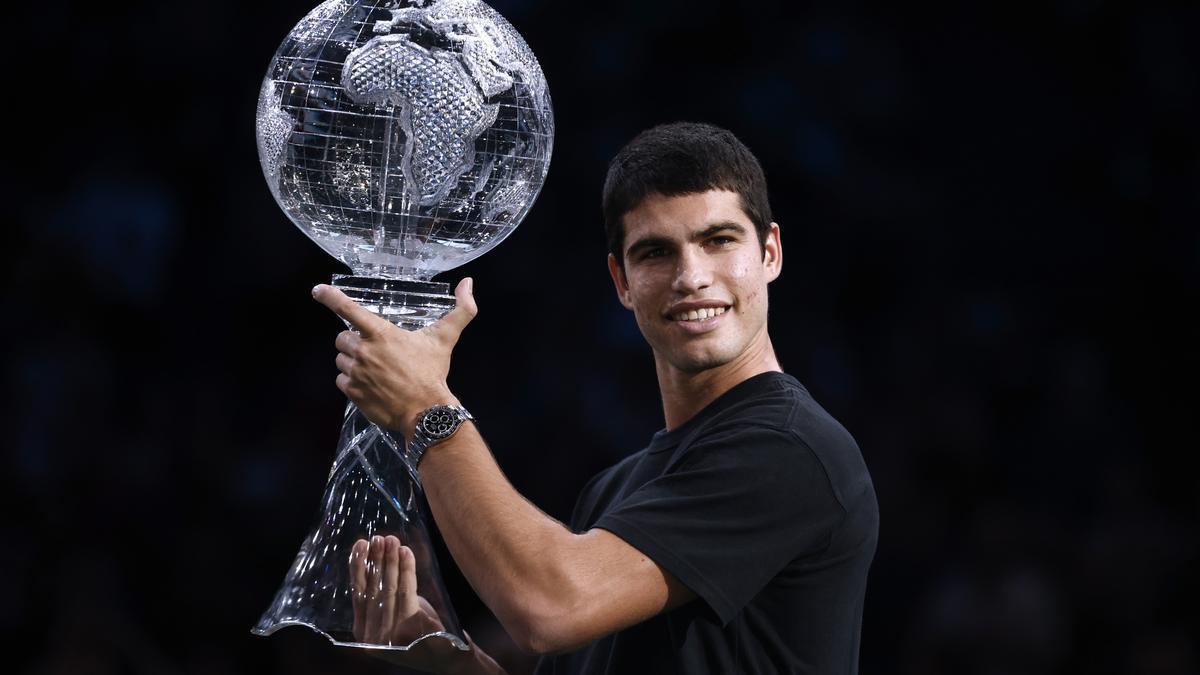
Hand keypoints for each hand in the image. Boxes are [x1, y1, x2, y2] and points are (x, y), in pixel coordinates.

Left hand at [313, 278, 477, 431]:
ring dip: (353, 362)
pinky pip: (342, 381)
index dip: (330, 296)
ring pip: (341, 360)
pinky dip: (352, 381)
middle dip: (354, 342)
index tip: (318, 291)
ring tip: (375, 370)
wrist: (425, 411)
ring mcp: (355, 373)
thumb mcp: (446, 338)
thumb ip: (460, 309)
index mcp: (380, 333)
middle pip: (342, 337)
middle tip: (374, 351)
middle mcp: (363, 351)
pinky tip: (370, 385)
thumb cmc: (432, 372)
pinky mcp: (352, 392)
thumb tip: (468, 283)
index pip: (348, 308)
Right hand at [350, 535, 487, 672]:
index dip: (358, 568)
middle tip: (378, 538)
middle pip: (373, 590)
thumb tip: (379, 559)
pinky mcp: (409, 629)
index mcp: (363, 633)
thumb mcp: (396, 614)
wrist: (447, 657)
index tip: (360, 545)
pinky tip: (407, 552)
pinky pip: (407, 592)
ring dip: (390, 561)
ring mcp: (390, 635)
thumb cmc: (421, 632)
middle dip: (376, 560)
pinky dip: (407, 569)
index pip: (357, 595)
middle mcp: (372, 637)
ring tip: (392, 540)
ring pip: (389, 589)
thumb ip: (384, 595)